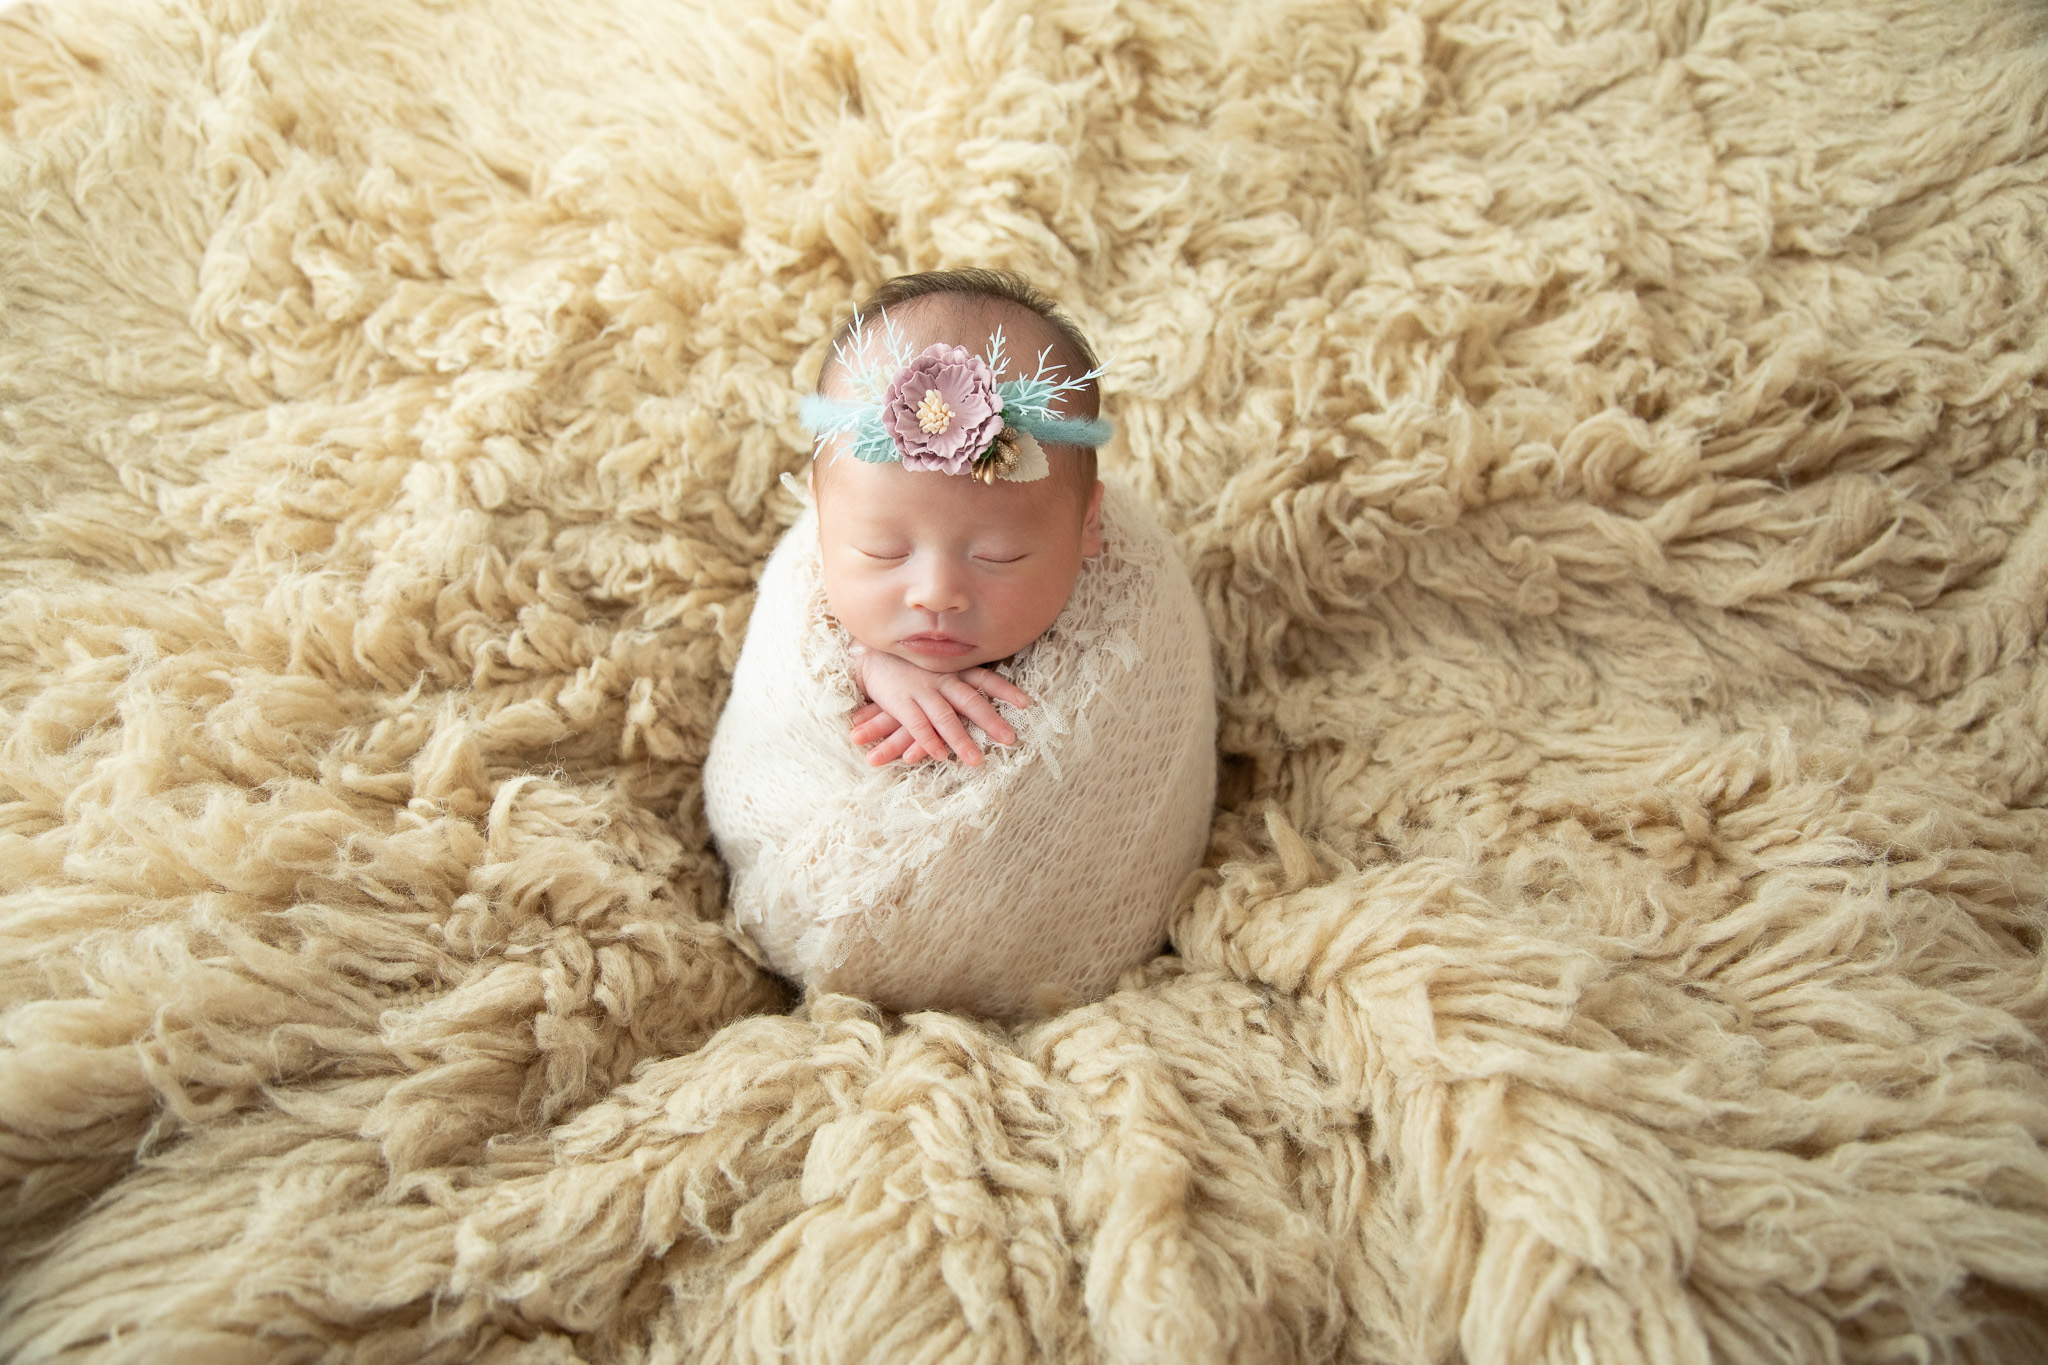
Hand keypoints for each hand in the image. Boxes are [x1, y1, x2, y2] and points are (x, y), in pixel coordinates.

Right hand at [848, 649, 1032, 765]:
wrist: (870, 656)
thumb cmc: (911, 665)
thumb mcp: (939, 666)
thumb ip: (959, 678)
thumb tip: (988, 692)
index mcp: (953, 671)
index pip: (984, 678)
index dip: (1005, 690)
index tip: (1026, 703)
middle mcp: (941, 680)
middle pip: (970, 701)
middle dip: (991, 721)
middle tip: (1009, 739)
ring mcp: (921, 690)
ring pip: (946, 717)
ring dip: (962, 740)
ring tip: (977, 761)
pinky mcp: (901, 702)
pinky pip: (917, 724)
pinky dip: (929, 741)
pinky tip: (941, 756)